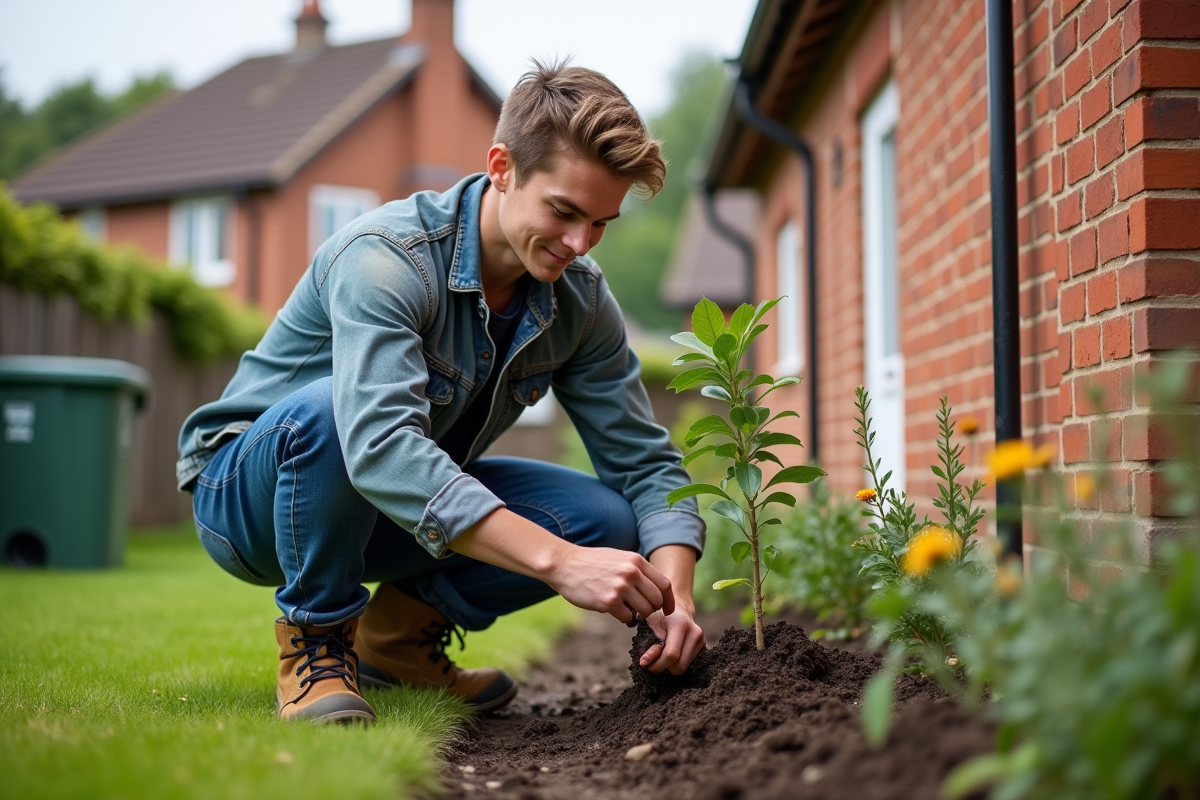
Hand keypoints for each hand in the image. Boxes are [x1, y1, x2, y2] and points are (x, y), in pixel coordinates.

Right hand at [545, 545, 674, 623]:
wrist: (563, 564)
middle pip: (657, 600)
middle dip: (652, 610)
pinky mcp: (608, 602)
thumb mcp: (618, 557)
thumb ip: (636, 570)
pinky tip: (615, 612)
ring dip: (638, 616)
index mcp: (636, 561)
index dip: (668, 600)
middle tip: (640, 611)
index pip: (664, 585)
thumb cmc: (590, 562)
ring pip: (645, 611)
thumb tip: (653, 589)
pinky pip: (627, 618)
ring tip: (627, 611)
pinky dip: (624, 619)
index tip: (667, 610)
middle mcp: (631, 573)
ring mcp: (620, 587)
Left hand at [639, 606, 704, 674]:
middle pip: (679, 666)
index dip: (657, 664)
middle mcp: (695, 632)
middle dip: (663, 667)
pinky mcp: (703, 646)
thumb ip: (648, 644)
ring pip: (684, 667)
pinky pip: (688, 664)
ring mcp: (701, 640)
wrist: (676, 607)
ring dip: (670, 667)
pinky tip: (670, 654)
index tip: (644, 663)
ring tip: (661, 655)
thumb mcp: (649, 625)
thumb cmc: (659, 614)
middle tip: (652, 662)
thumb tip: (645, 663)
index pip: (671, 654)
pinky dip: (676, 663)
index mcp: (681, 624)